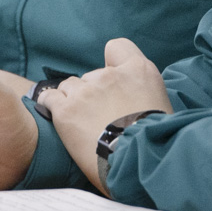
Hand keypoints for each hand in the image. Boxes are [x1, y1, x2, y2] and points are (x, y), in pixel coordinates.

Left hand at [36, 39, 171, 193]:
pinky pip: (49, 98)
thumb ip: (143, 94)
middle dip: (93, 93)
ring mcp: (86, 92)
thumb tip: (133, 102)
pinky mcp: (66, 111)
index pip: (116, 47)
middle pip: (92, 75)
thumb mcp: (162, 106)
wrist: (141, 163)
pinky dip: (51, 106)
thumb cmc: (157, 143)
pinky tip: (57, 117)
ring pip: (70, 86)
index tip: (112, 83)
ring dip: (73, 101)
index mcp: (138, 70)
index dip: (111, 64)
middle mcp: (110, 75)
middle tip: (101, 119)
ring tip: (82, 124)